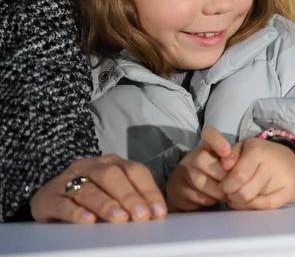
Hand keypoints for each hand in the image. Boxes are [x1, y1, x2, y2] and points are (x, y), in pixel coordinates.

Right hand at [31, 154, 165, 223]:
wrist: (48, 198)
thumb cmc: (89, 198)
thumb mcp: (113, 194)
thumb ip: (133, 200)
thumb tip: (156, 215)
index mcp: (111, 163)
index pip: (134, 171)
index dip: (148, 191)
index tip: (158, 212)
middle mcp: (90, 167)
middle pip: (112, 176)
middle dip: (129, 196)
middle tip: (140, 216)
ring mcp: (67, 180)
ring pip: (88, 189)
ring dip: (106, 204)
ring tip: (119, 218)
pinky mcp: (48, 198)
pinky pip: (63, 204)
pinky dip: (76, 212)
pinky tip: (88, 220)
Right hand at [166, 127, 232, 211]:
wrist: (194, 194)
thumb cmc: (217, 175)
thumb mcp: (227, 164)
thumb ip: (234, 161)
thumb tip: (239, 166)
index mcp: (208, 146)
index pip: (209, 134)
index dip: (217, 141)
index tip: (227, 151)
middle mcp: (192, 156)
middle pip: (201, 159)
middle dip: (221, 174)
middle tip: (233, 183)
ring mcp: (183, 173)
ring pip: (199, 179)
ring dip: (218, 190)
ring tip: (227, 194)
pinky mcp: (178, 191)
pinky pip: (195, 195)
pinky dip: (209, 200)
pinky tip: (215, 199)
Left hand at [219, 138, 294, 209]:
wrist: (290, 158)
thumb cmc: (262, 155)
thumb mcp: (244, 147)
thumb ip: (230, 155)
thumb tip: (224, 166)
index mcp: (258, 152)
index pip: (237, 177)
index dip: (225, 186)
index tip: (223, 186)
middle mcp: (271, 164)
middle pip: (243, 192)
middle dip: (232, 196)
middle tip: (230, 193)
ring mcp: (282, 179)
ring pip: (253, 201)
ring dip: (241, 202)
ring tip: (239, 196)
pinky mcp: (290, 191)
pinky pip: (267, 206)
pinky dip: (254, 206)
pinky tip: (250, 201)